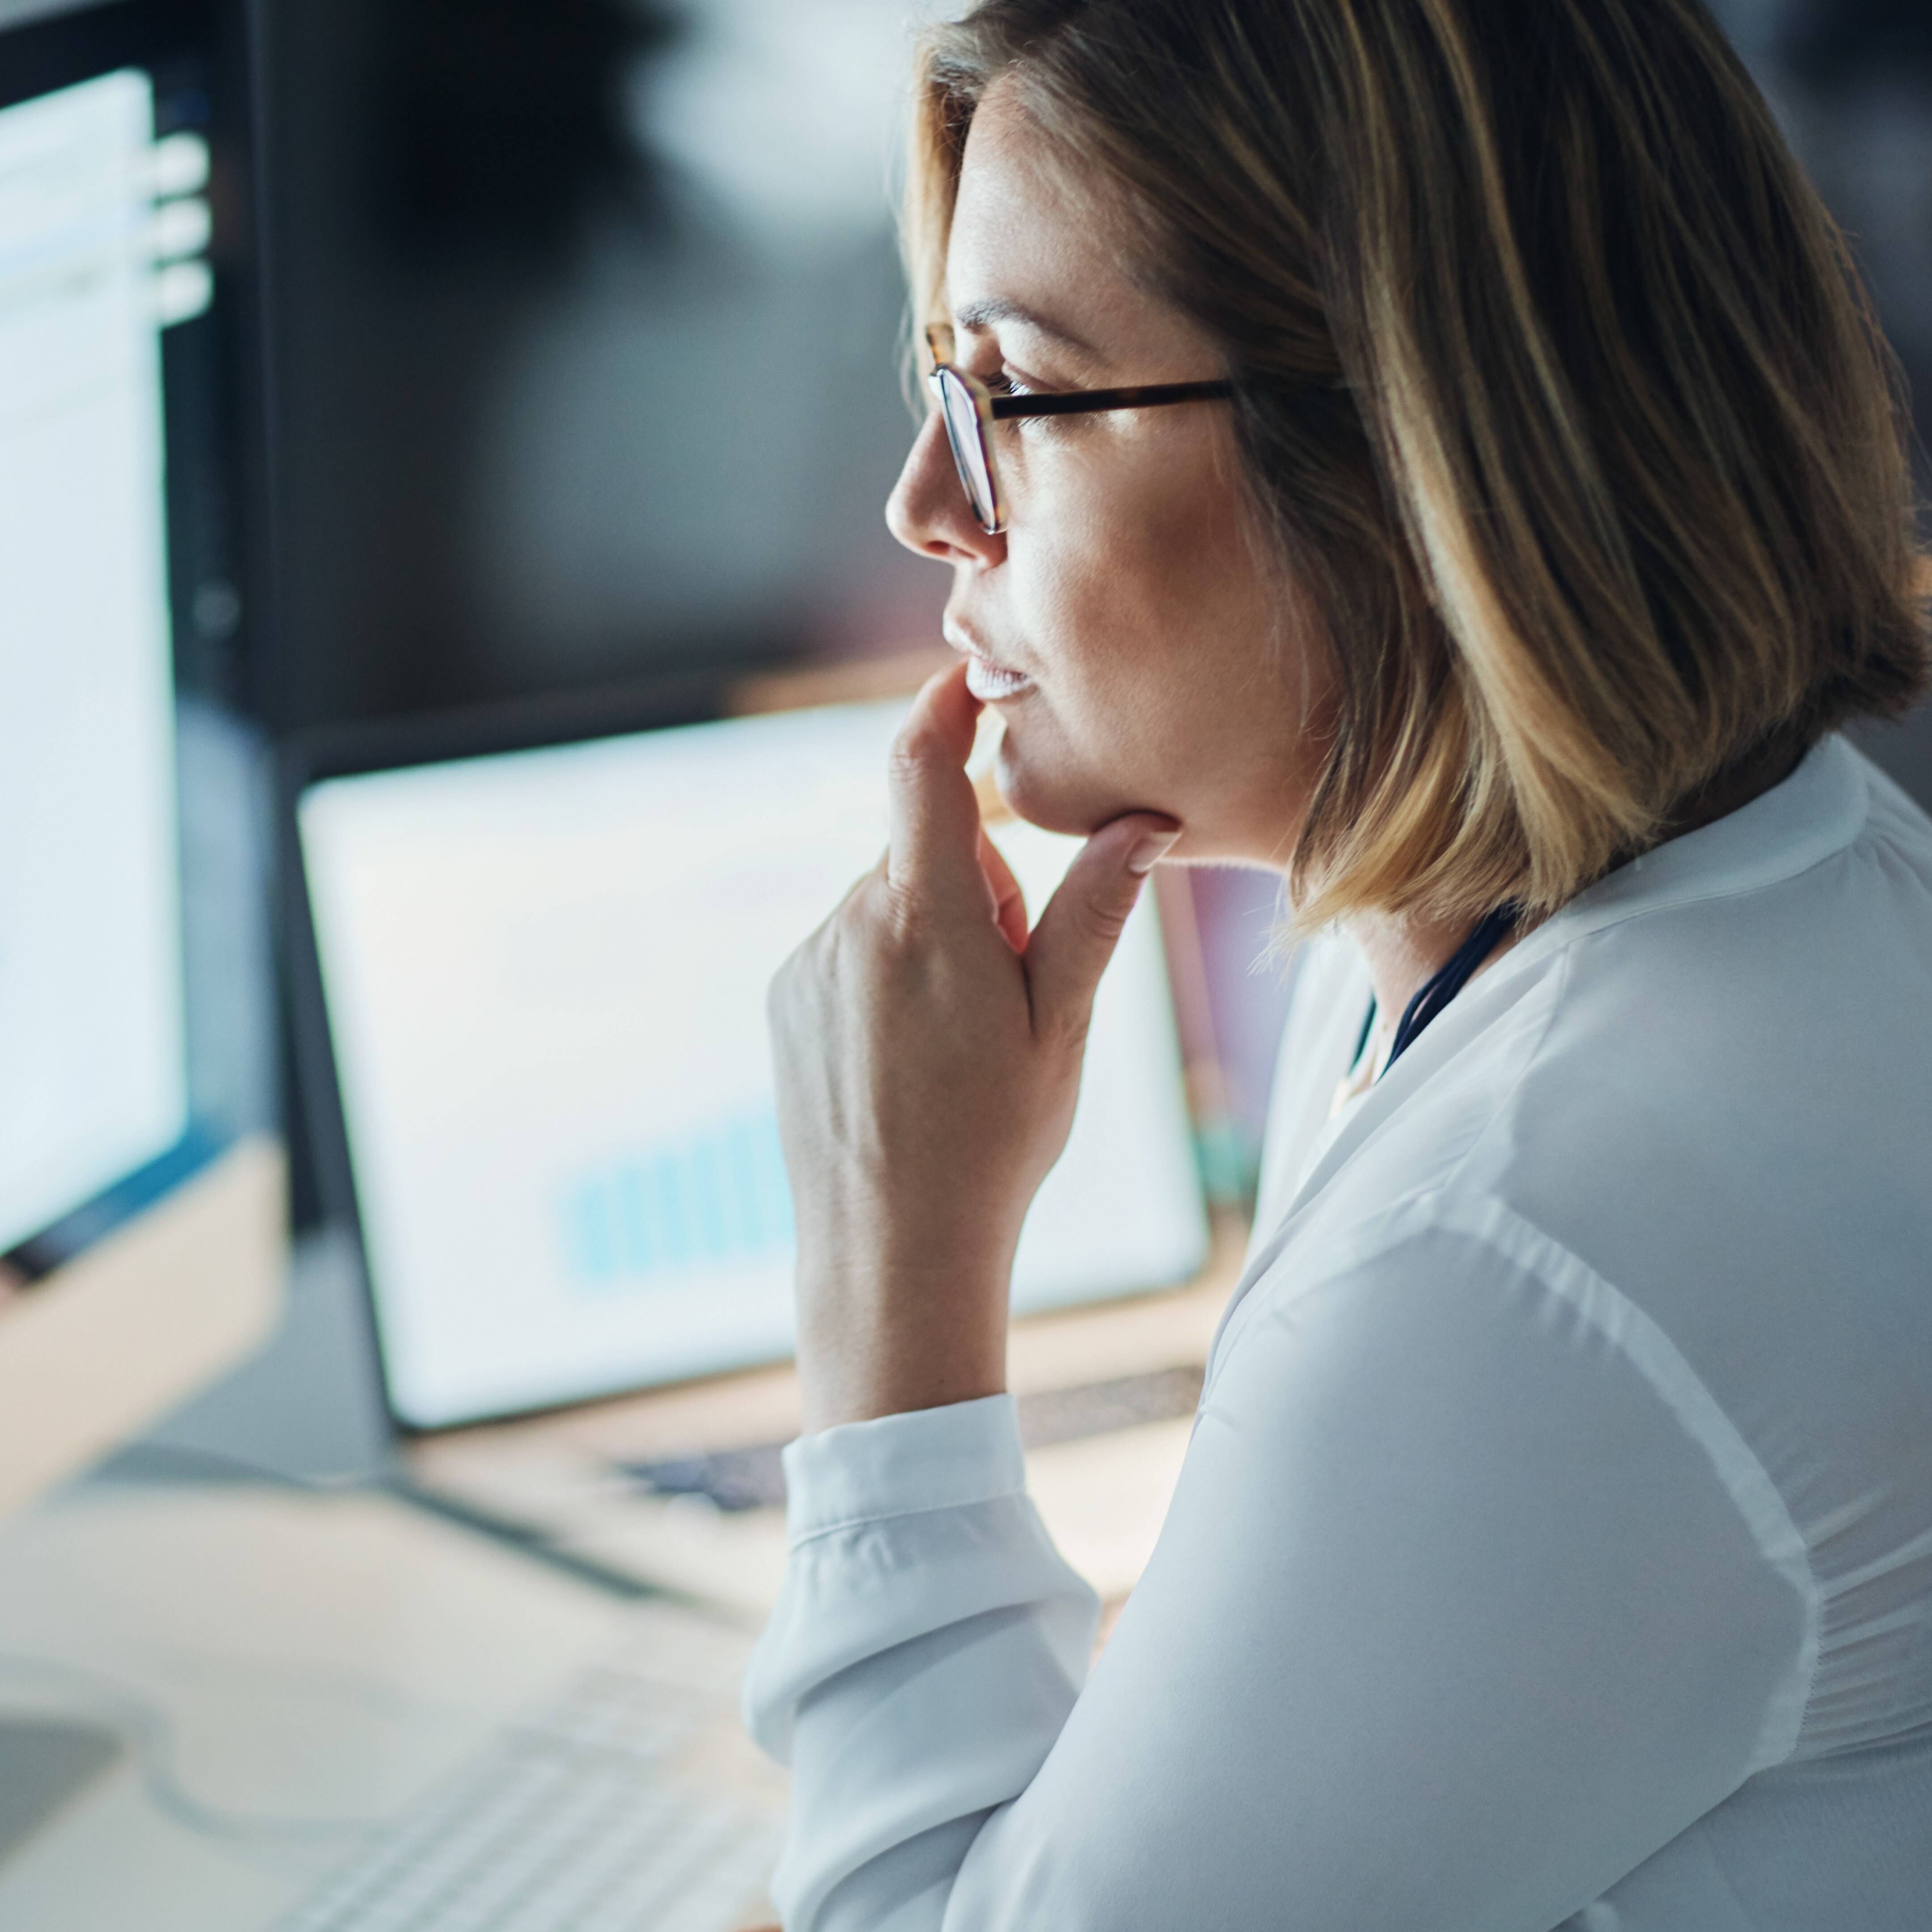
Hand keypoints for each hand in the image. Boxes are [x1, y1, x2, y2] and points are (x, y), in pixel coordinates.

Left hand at [767, 668, 1177, 1431]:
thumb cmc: (994, 1142)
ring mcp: (810, 963)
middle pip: (924, 852)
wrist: (890, 1248)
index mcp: (926, 920)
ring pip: (887, 907)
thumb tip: (1145, 821)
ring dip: (930, 941)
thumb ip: (1094, 912)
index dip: (943, 708)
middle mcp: (851, 926)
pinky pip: (848, 952)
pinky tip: (907, 1062)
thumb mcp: (1063, 1026)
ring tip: (954, 1044)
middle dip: (975, 889)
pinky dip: (886, 978)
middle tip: (1007, 991)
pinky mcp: (786, 998)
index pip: (919, 768)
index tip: (970, 684)